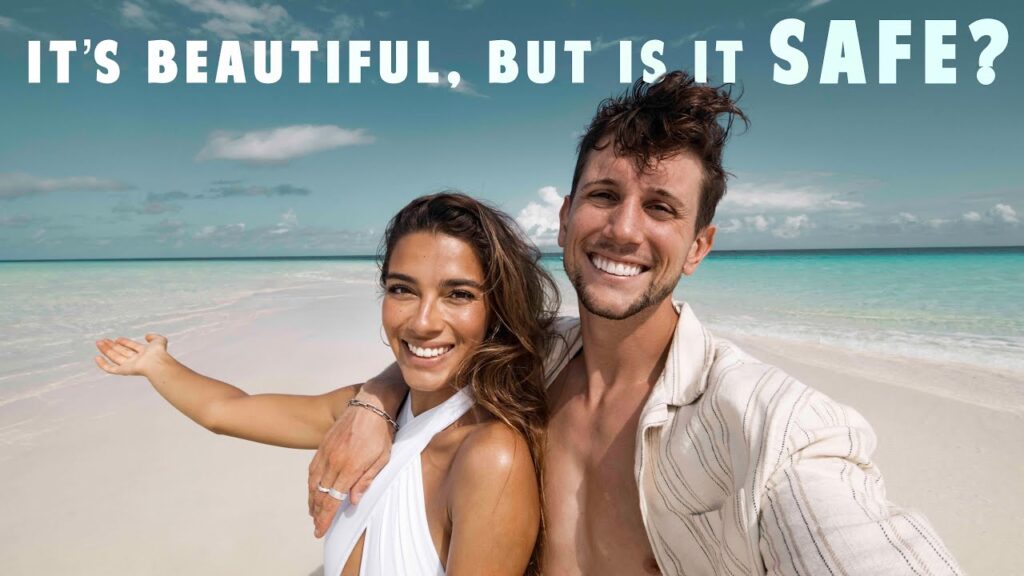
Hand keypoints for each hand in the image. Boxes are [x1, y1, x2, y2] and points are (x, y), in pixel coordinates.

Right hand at [94, 333, 170, 377]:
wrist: (156, 363)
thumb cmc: (159, 353)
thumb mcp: (159, 340)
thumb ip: (154, 337)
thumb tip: (147, 336)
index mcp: (144, 353)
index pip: (132, 347)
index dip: (125, 342)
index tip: (118, 339)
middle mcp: (136, 359)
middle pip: (121, 352)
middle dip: (112, 345)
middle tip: (103, 340)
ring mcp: (129, 365)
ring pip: (114, 357)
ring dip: (106, 350)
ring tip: (98, 343)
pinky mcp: (123, 371)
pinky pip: (110, 369)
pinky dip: (103, 364)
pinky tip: (97, 357)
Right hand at [307, 399, 393, 537]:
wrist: (371, 405)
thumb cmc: (382, 432)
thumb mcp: (383, 458)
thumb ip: (366, 480)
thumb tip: (352, 501)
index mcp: (350, 467)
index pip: (333, 499)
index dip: (325, 517)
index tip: (320, 530)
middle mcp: (334, 461)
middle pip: (320, 494)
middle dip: (317, 513)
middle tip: (316, 527)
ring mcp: (327, 452)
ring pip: (313, 482)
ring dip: (312, 500)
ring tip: (313, 513)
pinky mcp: (324, 444)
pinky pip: (313, 468)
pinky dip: (310, 483)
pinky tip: (312, 490)